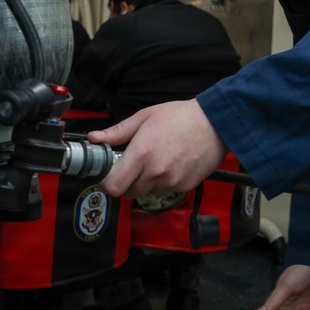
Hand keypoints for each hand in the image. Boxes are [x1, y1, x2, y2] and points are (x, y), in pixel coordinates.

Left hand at [89, 99, 228, 197]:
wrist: (215, 123)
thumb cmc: (181, 117)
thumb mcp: (144, 117)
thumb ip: (117, 132)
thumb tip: (95, 138)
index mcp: (142, 154)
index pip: (114, 186)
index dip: (109, 181)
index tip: (111, 173)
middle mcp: (156, 172)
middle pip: (129, 192)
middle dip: (128, 181)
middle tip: (135, 164)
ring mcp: (172, 181)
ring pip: (147, 192)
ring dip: (146, 181)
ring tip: (157, 159)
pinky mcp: (185, 186)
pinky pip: (165, 190)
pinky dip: (164, 181)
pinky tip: (171, 164)